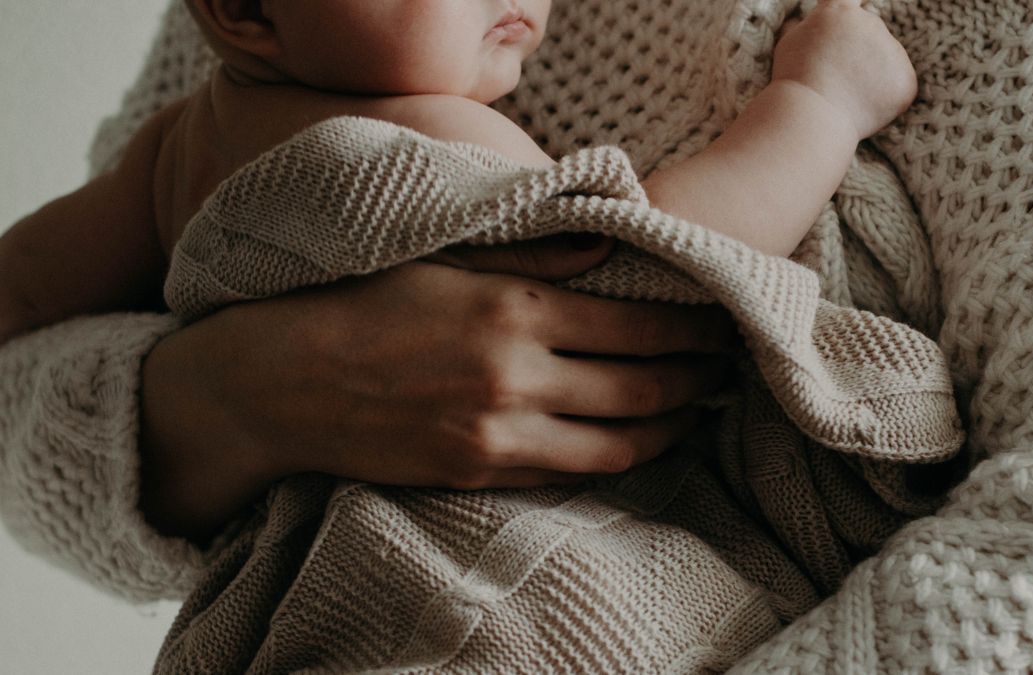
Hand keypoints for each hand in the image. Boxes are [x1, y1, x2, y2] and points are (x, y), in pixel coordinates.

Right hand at [139, 235, 735, 540]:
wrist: (281, 381)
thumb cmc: (363, 302)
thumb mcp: (445, 255)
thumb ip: (534, 251)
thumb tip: (611, 246)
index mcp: (515, 308)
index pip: (639, 326)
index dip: (694, 330)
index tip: (723, 325)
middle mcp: (516, 376)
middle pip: (644, 388)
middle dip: (698, 381)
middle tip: (727, 372)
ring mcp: (499, 434)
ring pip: (617, 445)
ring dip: (670, 430)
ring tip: (697, 413)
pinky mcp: (478, 473)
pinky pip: (568, 474)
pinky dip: (613, 460)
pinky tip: (633, 444)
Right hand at [771, 0, 916, 138]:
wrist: (812, 116)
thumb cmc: (794, 80)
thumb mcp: (789, 42)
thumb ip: (806, 26)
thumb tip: (810, 21)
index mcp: (841, 11)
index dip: (853, 3)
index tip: (857, 4)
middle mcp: (872, 23)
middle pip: (869, 33)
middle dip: (857, 51)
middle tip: (835, 78)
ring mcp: (893, 52)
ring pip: (885, 61)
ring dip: (871, 76)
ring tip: (845, 97)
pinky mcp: (906, 80)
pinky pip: (897, 87)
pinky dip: (884, 99)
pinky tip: (861, 108)